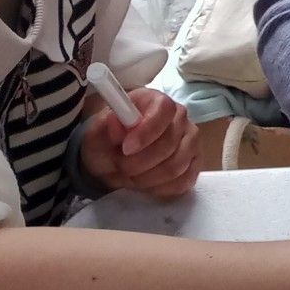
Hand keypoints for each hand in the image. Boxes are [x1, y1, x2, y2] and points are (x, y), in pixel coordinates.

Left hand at [78, 86, 199, 198]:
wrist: (113, 162)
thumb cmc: (107, 143)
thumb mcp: (96, 134)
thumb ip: (105, 126)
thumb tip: (118, 123)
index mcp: (156, 101)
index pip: (164, 109)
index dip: (147, 131)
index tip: (125, 148)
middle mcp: (180, 117)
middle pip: (169, 143)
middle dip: (139, 162)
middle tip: (120, 167)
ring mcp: (190, 141)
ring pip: (176, 166)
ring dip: (147, 178)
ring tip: (130, 176)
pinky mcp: (194, 165)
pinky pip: (183, 182)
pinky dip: (159, 188)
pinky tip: (146, 184)